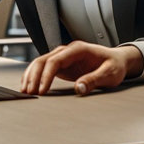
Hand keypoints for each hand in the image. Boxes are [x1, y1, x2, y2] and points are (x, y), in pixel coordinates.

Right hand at [21, 41, 142, 95]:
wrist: (117, 60)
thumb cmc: (114, 65)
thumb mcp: (109, 74)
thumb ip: (94, 80)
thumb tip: (79, 88)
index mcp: (78, 49)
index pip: (56, 60)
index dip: (46, 75)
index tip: (42, 90)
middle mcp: (68, 51)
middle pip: (44, 60)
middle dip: (34, 76)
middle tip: (29, 93)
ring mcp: (63, 57)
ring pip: (40, 63)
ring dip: (31, 76)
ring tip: (25, 91)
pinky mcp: (62, 65)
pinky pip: (44, 68)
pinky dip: (34, 76)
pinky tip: (29, 86)